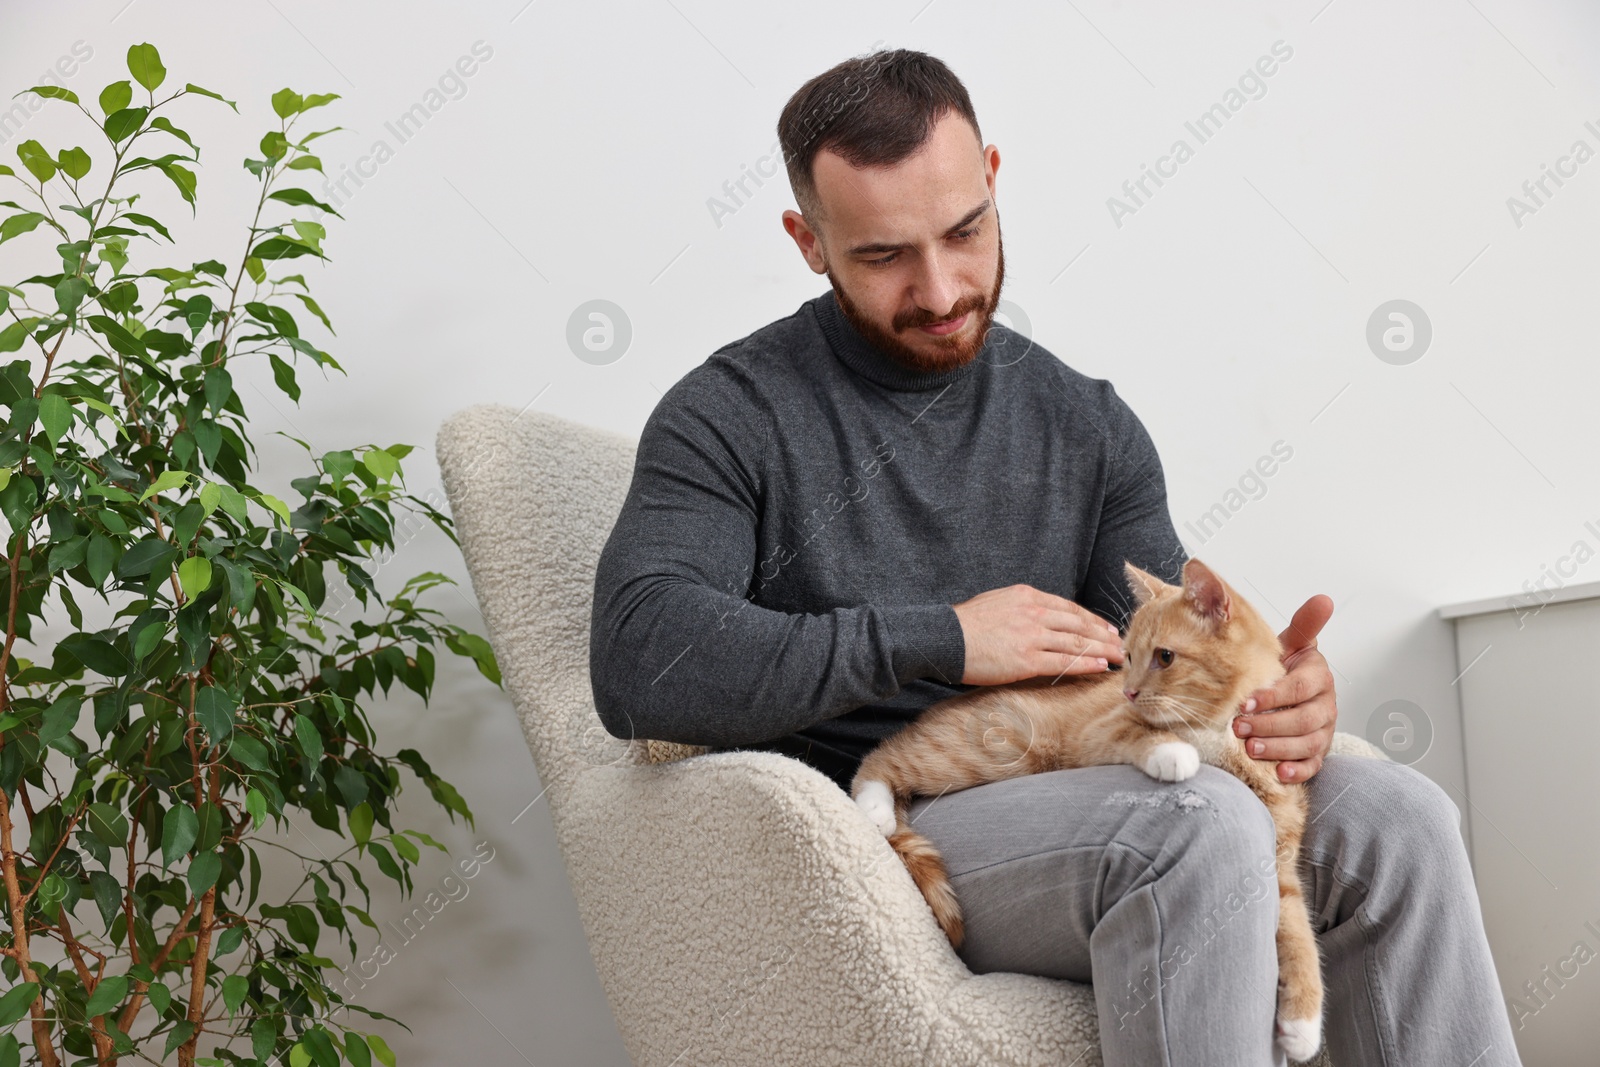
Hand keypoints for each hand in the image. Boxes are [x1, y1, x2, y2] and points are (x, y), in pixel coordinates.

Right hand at [952, 584, 1124, 684]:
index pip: (1069, 608)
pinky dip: (1085, 664)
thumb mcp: (996, 602)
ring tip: (1117, 657)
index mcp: (1027, 596)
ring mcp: (1032, 635)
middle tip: (1120, 644)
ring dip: (1101, 650)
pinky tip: (1099, 667)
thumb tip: (1038, 618)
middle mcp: (1034, 612)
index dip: (1091, 619)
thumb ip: (1020, 608)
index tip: (1105, 628)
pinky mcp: (1026, 659)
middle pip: (1079, 623)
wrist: (945, 638)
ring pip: (1077, 642)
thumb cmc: (965, 624)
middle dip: (1103, 635)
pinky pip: (1064, 661)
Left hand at [1233, 594, 1337, 782]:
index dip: (1274, 696)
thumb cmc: (1284, 668)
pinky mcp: (1317, 752)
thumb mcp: (1290, 645)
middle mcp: (1325, 704)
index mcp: (1318, 676)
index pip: (1300, 688)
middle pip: (1303, 720)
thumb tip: (1323, 599)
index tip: (1246, 702)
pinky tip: (1279, 772)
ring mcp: (1323, 730)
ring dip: (1277, 748)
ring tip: (1249, 748)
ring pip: (1307, 743)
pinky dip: (1297, 770)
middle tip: (1238, 728)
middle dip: (1270, 725)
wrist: (1289, 692)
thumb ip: (1304, 625)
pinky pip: (1313, 765)